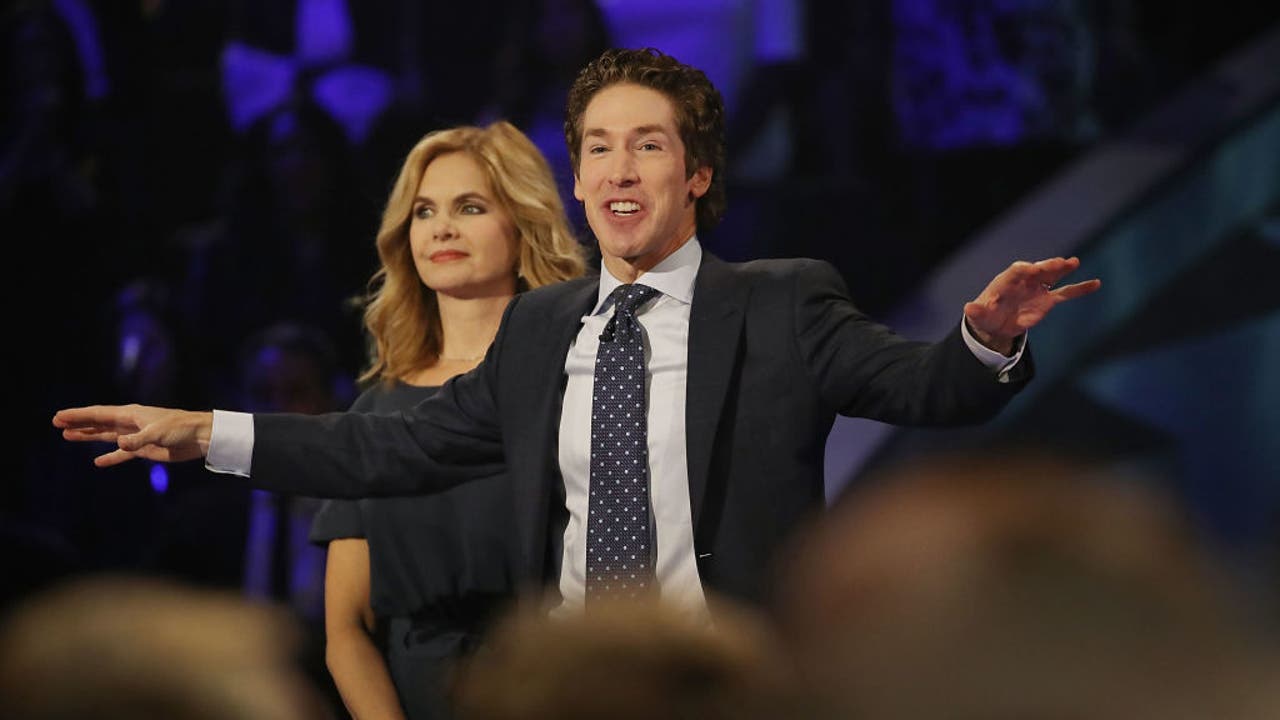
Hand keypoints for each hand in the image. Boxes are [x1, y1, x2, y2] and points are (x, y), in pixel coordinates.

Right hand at [52, 404, 214, 466]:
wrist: (200, 437)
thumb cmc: (181, 428)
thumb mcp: (158, 433)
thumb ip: (137, 440)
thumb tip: (120, 444)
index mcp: (131, 414)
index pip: (99, 414)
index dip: (78, 415)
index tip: (59, 416)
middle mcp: (130, 423)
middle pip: (98, 422)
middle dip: (78, 423)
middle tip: (57, 423)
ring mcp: (136, 436)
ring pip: (106, 435)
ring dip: (88, 436)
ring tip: (68, 436)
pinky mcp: (144, 449)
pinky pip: (122, 453)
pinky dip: (111, 457)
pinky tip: (98, 462)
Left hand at [964, 257, 1100, 353]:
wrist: (995, 324)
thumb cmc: (985, 315)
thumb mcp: (978, 315)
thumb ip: (976, 310)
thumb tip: (968, 308)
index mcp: (1006, 281)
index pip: (1016, 271)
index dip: (1024, 269)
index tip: (1032, 269)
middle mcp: (1024, 281)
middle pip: (1037, 270)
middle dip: (1046, 266)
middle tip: (1059, 262)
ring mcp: (1037, 289)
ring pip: (1052, 276)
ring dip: (1062, 269)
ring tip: (1074, 262)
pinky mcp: (1047, 300)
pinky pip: (1065, 293)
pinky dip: (1079, 288)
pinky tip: (1095, 283)